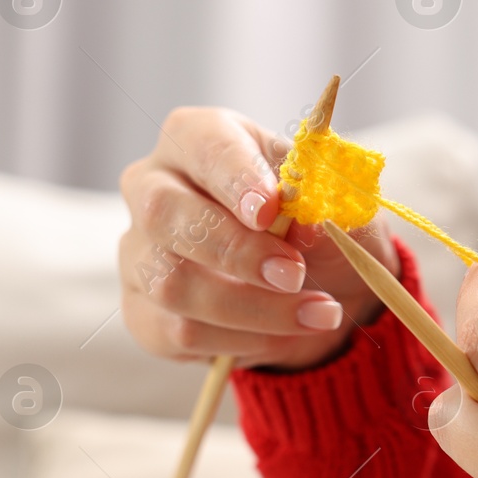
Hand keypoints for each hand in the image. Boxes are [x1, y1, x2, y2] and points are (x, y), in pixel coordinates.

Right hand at [118, 106, 401, 370]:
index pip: (204, 145)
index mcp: (201, 137)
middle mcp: (154, 186)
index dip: (235, 177)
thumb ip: (324, 210)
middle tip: (295, 273)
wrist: (322, 285)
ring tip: (319, 313)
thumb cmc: (320, 226)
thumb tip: (307, 224)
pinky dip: (243, 339)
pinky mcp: (142, 310)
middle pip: (165, 214)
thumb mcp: (339, 208)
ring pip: (173, 283)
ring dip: (255, 308)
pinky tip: (285, 334)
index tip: (271, 209)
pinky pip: (179, 331)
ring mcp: (139, 251)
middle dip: (236, 250)